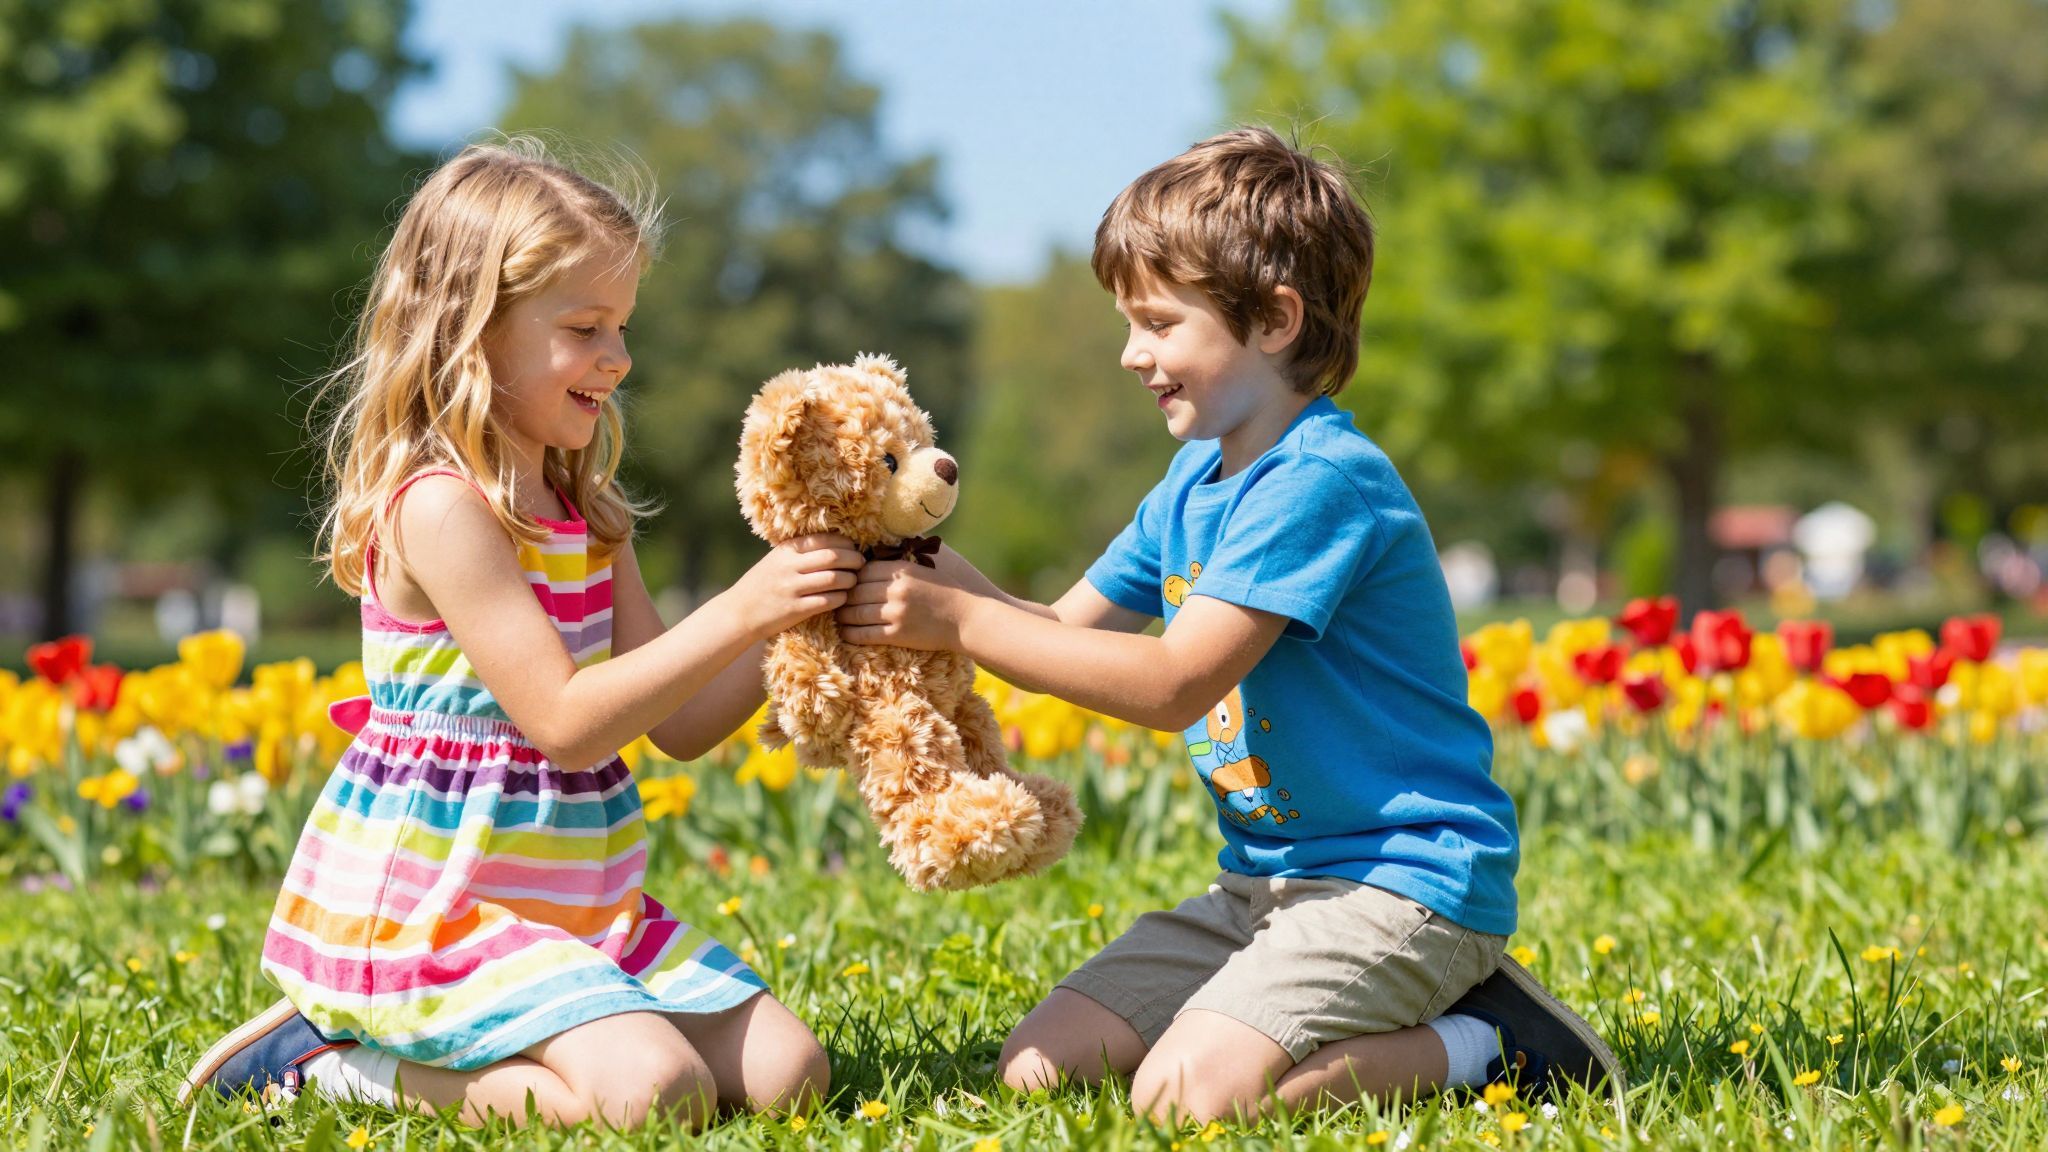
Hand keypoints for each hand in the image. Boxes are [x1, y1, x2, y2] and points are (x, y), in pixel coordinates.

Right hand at [731, 533, 863, 637]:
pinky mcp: (795, 610)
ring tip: (853, 581)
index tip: (853, 548)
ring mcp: (792, 589)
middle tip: (861, 564)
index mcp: (786, 551)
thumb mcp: (776, 560)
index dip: (845, 543)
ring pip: (834, 579)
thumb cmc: (762, 584)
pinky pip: (828, 601)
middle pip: (833, 557)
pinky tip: (843, 597)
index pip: (824, 539)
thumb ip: (800, 551)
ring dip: (850, 580)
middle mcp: (788, 567)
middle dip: (853, 559)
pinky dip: (841, 598)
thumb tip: (837, 543)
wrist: (739, 612)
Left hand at [836, 557, 973, 649]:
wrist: (966, 619)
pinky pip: (863, 634)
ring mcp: (895, 613)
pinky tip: (846, 632)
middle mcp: (896, 590)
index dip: (852, 578)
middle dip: (843, 597)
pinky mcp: (897, 634)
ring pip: (855, 613)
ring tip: (839, 617)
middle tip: (836, 601)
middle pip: (854, 591)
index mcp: (902, 570)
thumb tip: (871, 557)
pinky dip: (850, 633)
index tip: (847, 584)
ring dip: (842, 616)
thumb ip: (898, 564)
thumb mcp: (923, 569)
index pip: (862, 571)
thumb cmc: (945, 592)